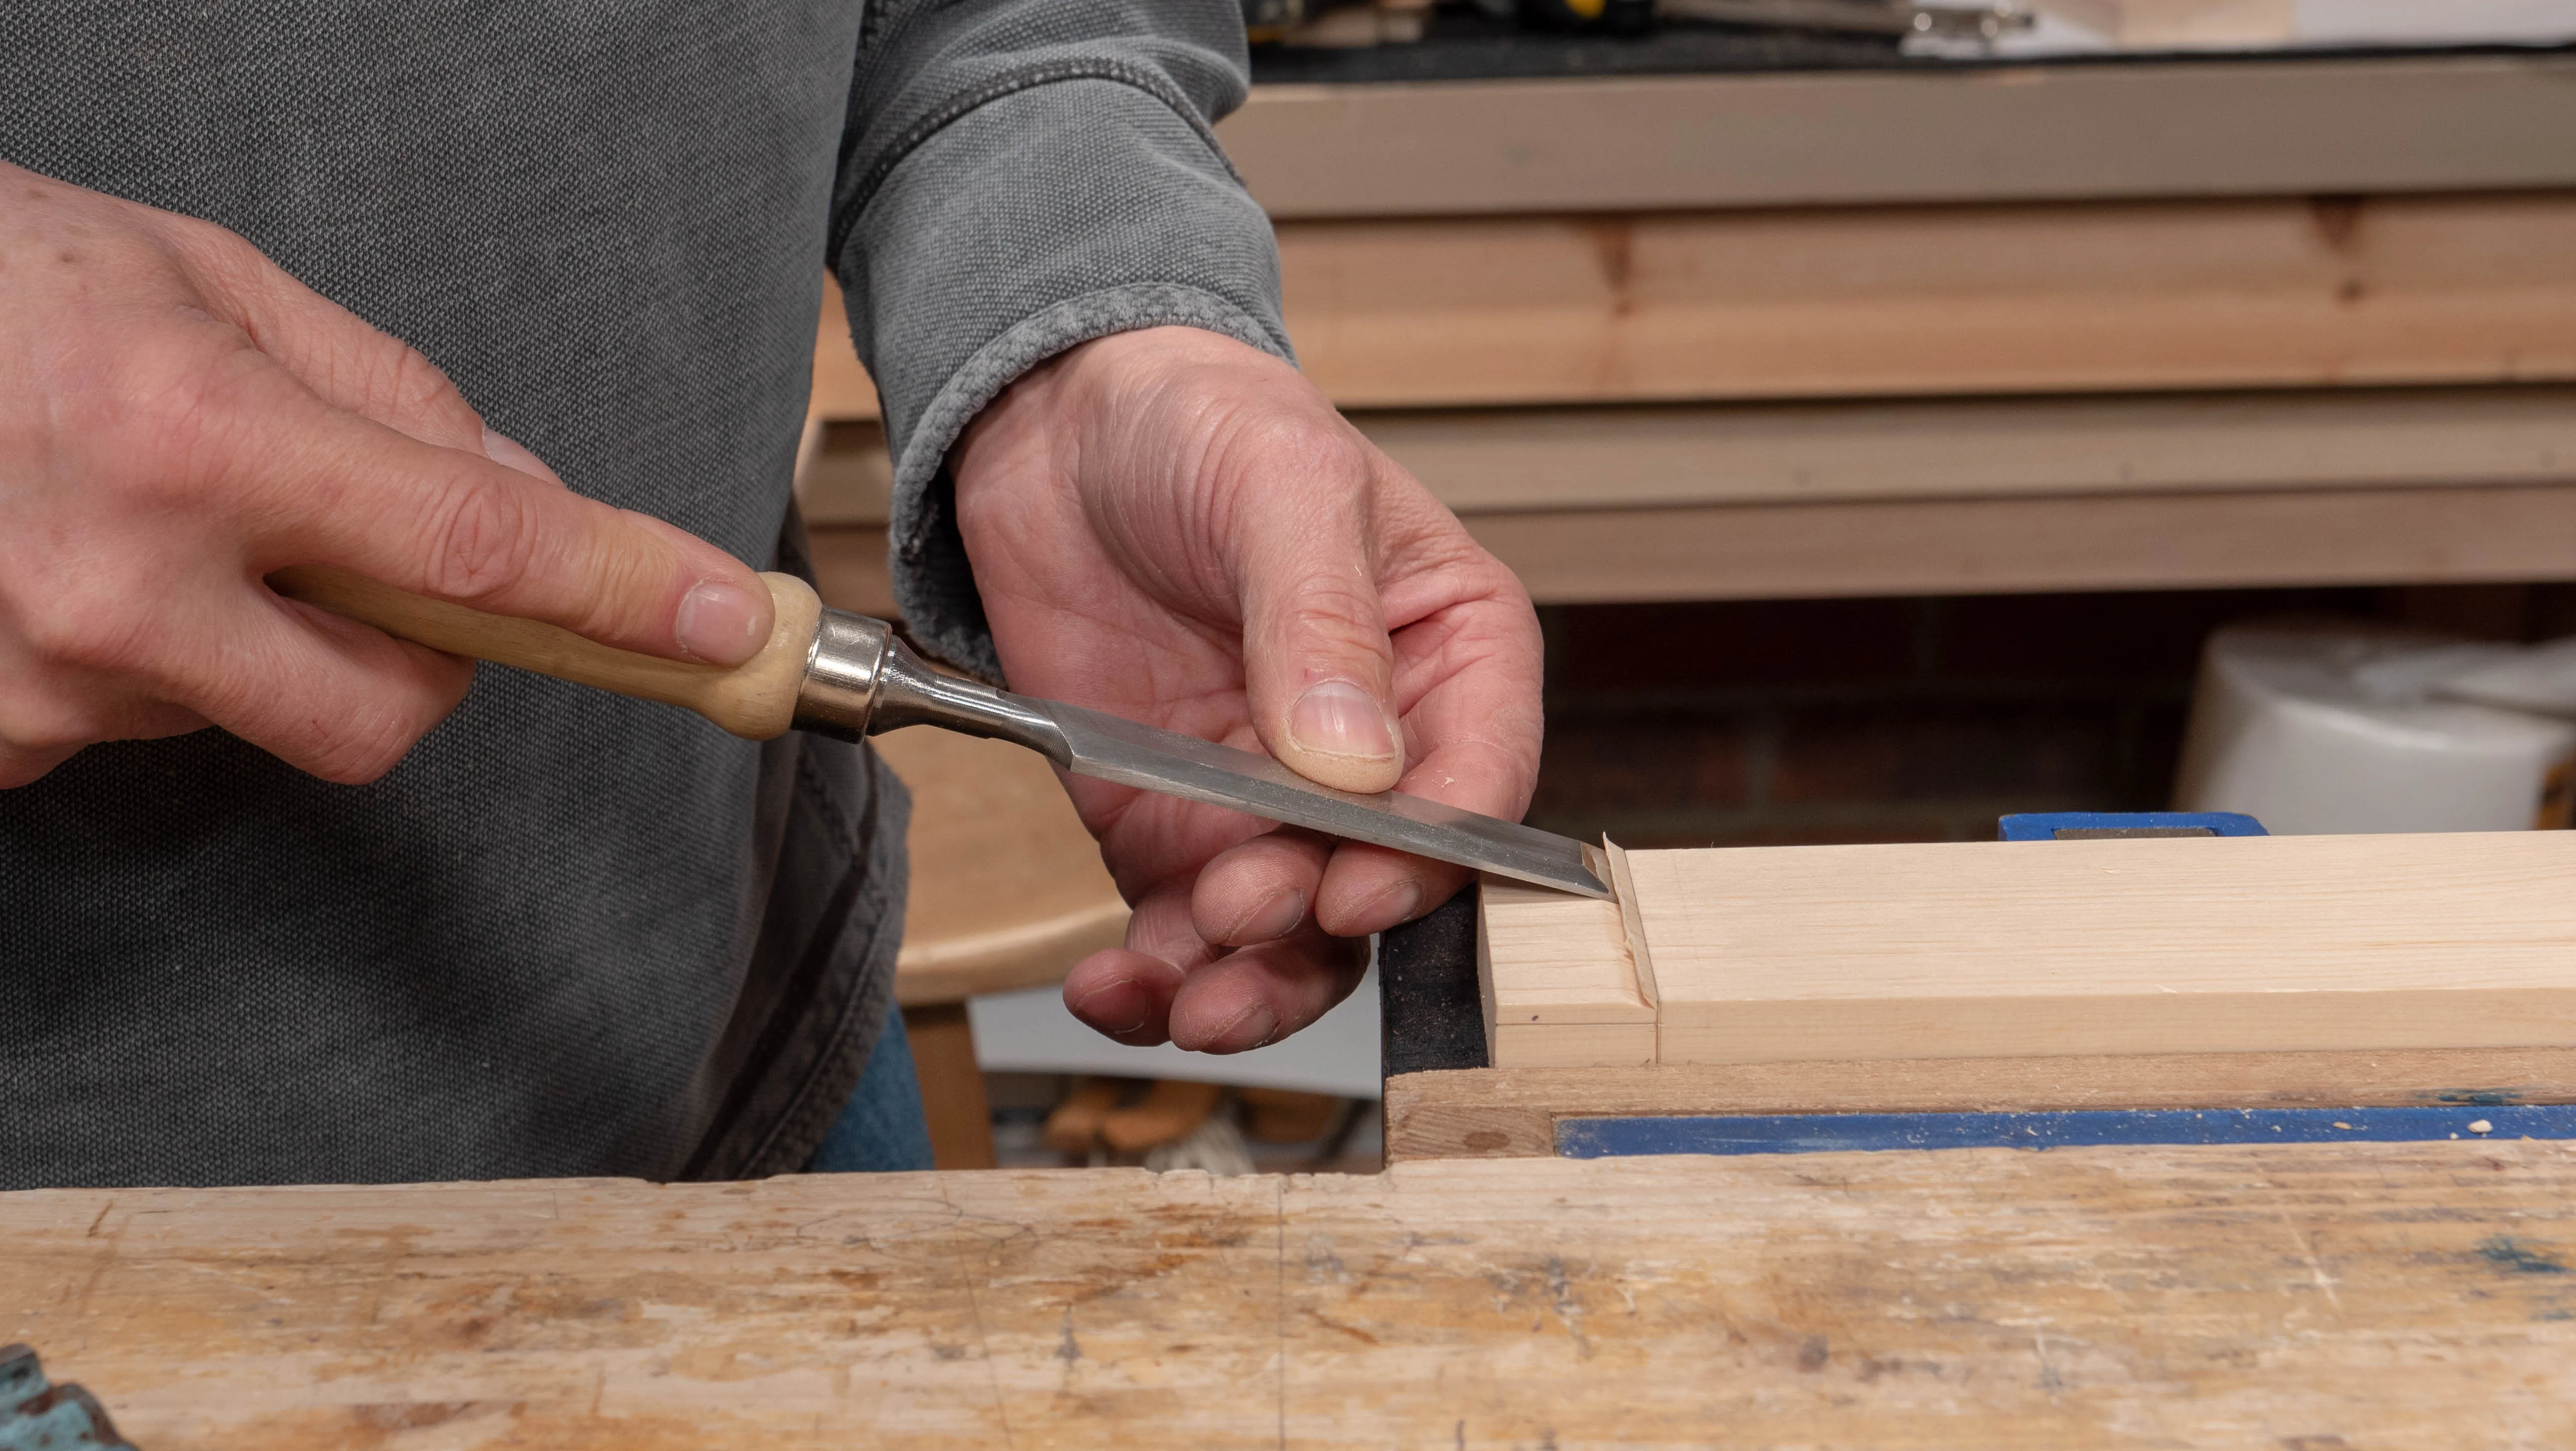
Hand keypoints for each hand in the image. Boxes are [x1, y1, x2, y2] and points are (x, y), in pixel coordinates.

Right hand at [0, 162, 774, 787]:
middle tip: (367, 558)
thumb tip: (518, 494)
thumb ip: (382, 396)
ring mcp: (40, 684)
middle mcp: (118, 585)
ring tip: (142, 511)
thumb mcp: (202, 280)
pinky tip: (64, 561)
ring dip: (253, 633)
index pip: (472, 550)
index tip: (715, 621)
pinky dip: (148, 657)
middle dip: (423, 656)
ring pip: (255, 711)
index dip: (616, 590)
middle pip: (388, 707)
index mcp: (194, 440)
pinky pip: (142, 725)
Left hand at [953, 327, 1543, 1051]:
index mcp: (1452, 654)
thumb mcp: (1281, 482)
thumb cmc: (1203, 420)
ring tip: (1178, 989)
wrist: (1056, 418)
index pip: (1479, 779)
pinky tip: (1110, 990)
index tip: (1358, 883)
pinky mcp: (1175, 829)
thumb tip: (1356, 760)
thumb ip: (1320, 619)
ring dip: (1242, 984)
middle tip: (1239, 907)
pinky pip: (1183, 935)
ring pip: (1293, 940)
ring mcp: (1272, 802)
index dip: (1429, 851)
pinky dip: (1152, 982)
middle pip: (1387, 886)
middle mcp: (1377, 751)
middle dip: (1315, 926)